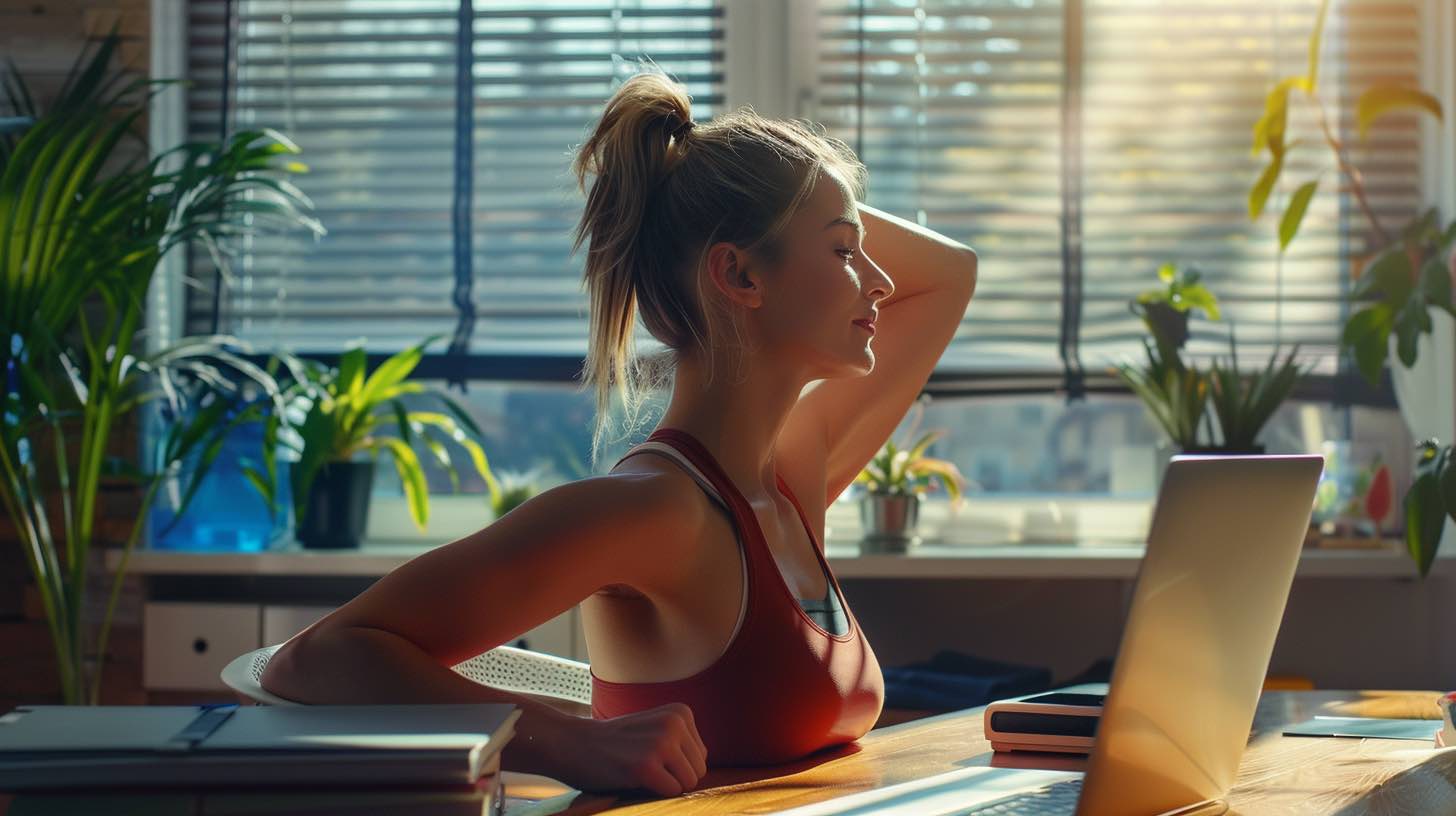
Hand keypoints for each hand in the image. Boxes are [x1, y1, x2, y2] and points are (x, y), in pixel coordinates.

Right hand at [548, 703, 708, 795]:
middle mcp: (675, 724)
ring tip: (639, 769)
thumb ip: (681, 743)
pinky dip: (653, 792)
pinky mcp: (646, 766)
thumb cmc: (616, 744)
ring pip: (688, 783)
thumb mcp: (655, 729)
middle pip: (698, 771)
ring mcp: (661, 743)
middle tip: (643, 764)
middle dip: (674, 777)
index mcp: (681, 712)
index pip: (701, 757)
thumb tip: (702, 772)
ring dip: (664, 785)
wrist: (572, 743)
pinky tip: (631, 776)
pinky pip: (672, 792)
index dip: (675, 765)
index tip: (649, 754)